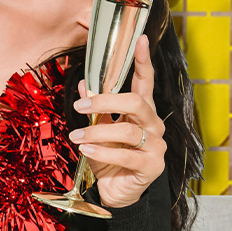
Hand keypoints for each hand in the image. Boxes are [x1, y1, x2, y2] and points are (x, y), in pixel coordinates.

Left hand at [69, 35, 166, 208]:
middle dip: (105, 101)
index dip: (144, 61)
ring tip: (76, 137)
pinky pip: (127, 156)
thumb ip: (95, 108)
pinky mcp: (152, 166)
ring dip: (97, 132)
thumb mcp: (98, 128)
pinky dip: (103, 152)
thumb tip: (83, 85)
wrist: (115, 191)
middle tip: (80, 107)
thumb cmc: (109, 156)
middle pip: (136, 102)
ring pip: (128, 130)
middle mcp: (153, 124)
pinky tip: (86, 151)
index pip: (145, 82)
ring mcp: (156, 145)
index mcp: (141, 111)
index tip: (141, 40)